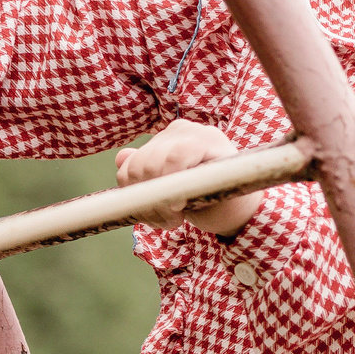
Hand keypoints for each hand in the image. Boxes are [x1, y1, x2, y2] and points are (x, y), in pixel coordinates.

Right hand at [115, 119, 261, 235]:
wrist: (228, 203)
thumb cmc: (230, 202)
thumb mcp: (220, 197)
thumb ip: (191, 187)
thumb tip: (162, 178)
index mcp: (208, 138)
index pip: (176, 155)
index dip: (169, 183)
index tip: (177, 209)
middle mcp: (184, 132)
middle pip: (149, 164)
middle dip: (156, 200)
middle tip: (173, 222)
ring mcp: (163, 138)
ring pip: (132, 170)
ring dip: (144, 204)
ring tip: (166, 219)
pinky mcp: (147, 150)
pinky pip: (125, 173)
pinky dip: (135, 198)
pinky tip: (155, 210)